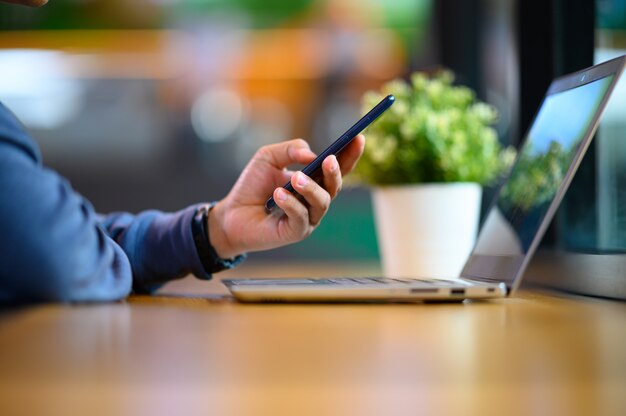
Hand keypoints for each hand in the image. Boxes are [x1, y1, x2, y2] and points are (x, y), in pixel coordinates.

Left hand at [207, 135, 364, 257]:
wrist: (231, 214)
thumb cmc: (252, 186)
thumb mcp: (268, 158)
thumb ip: (290, 150)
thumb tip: (312, 155)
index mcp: (314, 181)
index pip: (338, 168)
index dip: (350, 154)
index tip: (358, 138)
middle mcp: (315, 200)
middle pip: (335, 186)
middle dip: (335, 172)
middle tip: (329, 160)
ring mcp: (308, 218)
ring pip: (322, 202)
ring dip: (311, 188)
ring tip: (296, 178)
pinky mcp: (295, 232)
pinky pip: (301, 218)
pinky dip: (292, 204)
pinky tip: (278, 194)